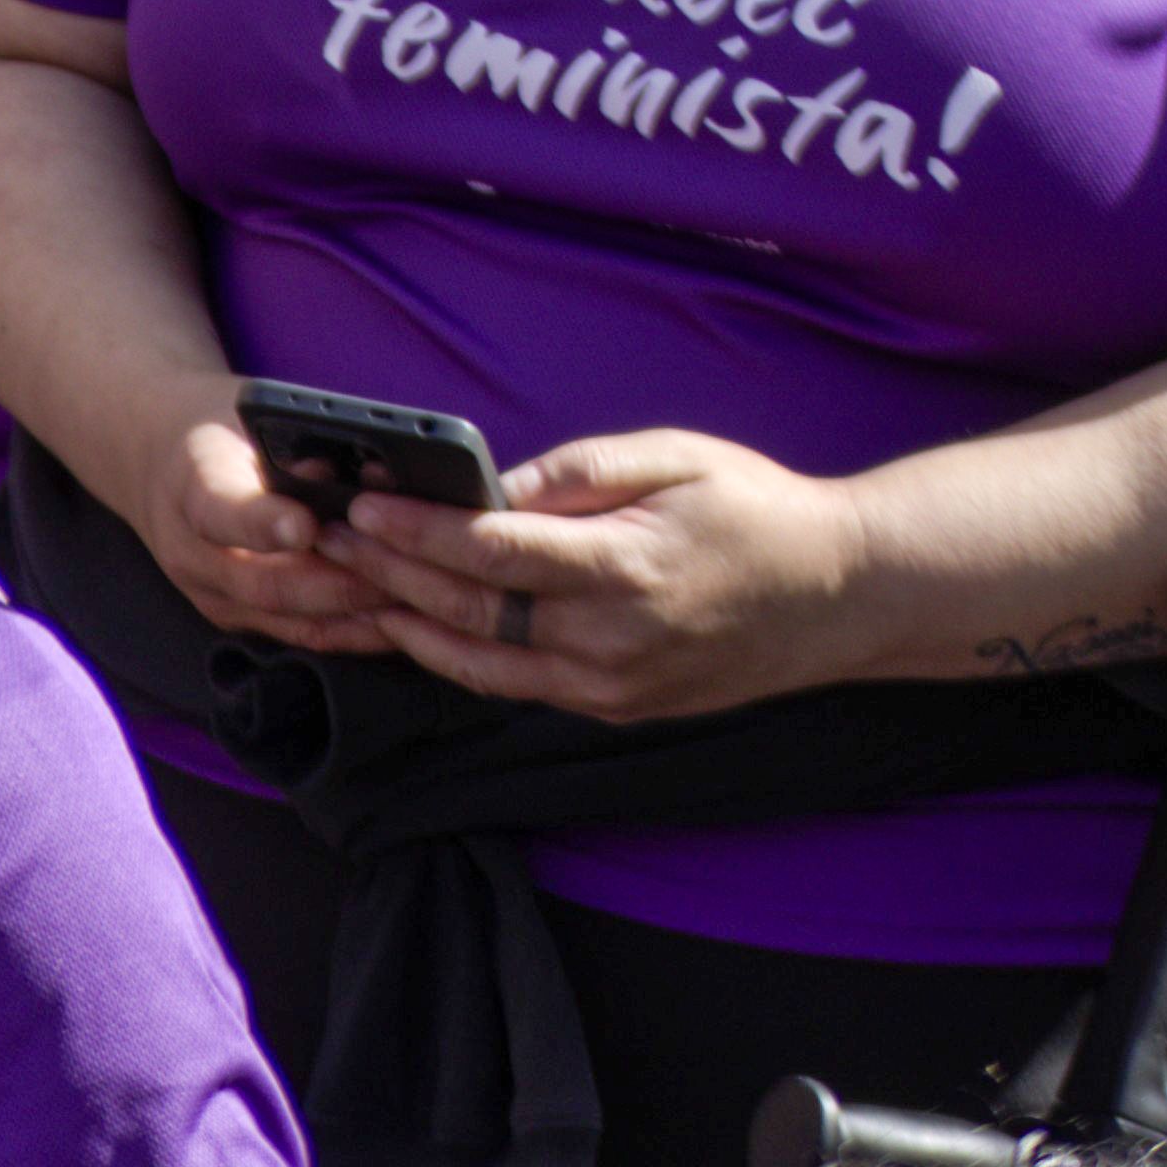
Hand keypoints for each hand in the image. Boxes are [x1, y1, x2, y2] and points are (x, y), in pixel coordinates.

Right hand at [99, 395, 408, 652]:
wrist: (156, 460)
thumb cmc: (225, 428)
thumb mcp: (252, 414)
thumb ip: (301, 444)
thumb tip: (375, 474)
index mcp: (192, 481)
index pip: (220, 508)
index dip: (265, 522)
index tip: (307, 525)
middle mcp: (191, 551)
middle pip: (269, 583)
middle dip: (345, 582)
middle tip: (409, 571)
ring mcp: (212, 596)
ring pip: (293, 622)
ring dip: (361, 615)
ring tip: (421, 601)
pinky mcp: (236, 620)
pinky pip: (304, 636)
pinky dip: (357, 631)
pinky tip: (404, 619)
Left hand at [295, 428, 878, 721]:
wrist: (839, 596)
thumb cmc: (757, 509)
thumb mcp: (676, 457)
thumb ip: (578, 472)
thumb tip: (491, 482)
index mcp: (624, 566)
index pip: (490, 552)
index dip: (416, 529)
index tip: (360, 504)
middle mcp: (610, 638)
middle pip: (470, 610)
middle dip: (390, 573)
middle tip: (327, 540)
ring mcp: (612, 685)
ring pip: (480, 662)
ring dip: (407, 624)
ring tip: (351, 587)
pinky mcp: (616, 709)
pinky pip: (516, 687)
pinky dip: (457, 659)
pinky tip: (415, 628)